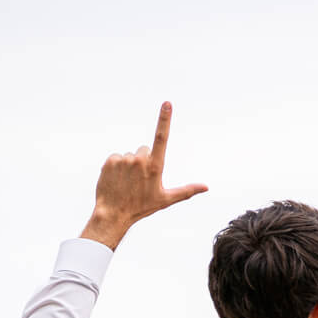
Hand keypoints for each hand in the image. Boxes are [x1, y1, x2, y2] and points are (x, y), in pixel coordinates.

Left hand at [81, 102, 208, 249]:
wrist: (114, 214)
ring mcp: (124, 159)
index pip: (162, 137)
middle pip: (144, 150)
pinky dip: (116, 167)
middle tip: (139, 181)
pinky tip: (117, 180)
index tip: (167, 104)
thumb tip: (206, 187)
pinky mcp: (111, 161)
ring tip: (126, 183)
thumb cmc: (141, 207)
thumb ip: (187, 190)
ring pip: (130, 156)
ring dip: (129, 166)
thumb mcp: (166, 199)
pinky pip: (116, 158)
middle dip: (143, 161)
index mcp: (155, 167)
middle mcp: (140, 160)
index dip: (164, 119)